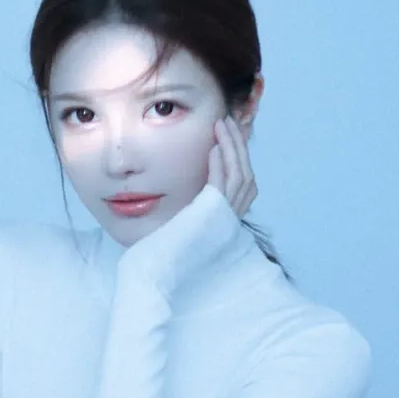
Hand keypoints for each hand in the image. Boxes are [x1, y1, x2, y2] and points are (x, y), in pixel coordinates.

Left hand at [116, 114, 259, 299]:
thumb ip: (182, 208)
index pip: (243, 188)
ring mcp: (222, 222)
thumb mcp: (173, 225)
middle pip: (247, 177)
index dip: (240, 161)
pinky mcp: (211, 219)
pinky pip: (223, 185)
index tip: (227, 138)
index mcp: (222, 226)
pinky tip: (213, 147)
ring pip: (240, 177)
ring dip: (232, 147)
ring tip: (221, 125)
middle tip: (227, 122)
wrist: (151, 275)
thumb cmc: (156, 256)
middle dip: (239, 147)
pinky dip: (221, 163)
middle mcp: (228, 224)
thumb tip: (174, 191)